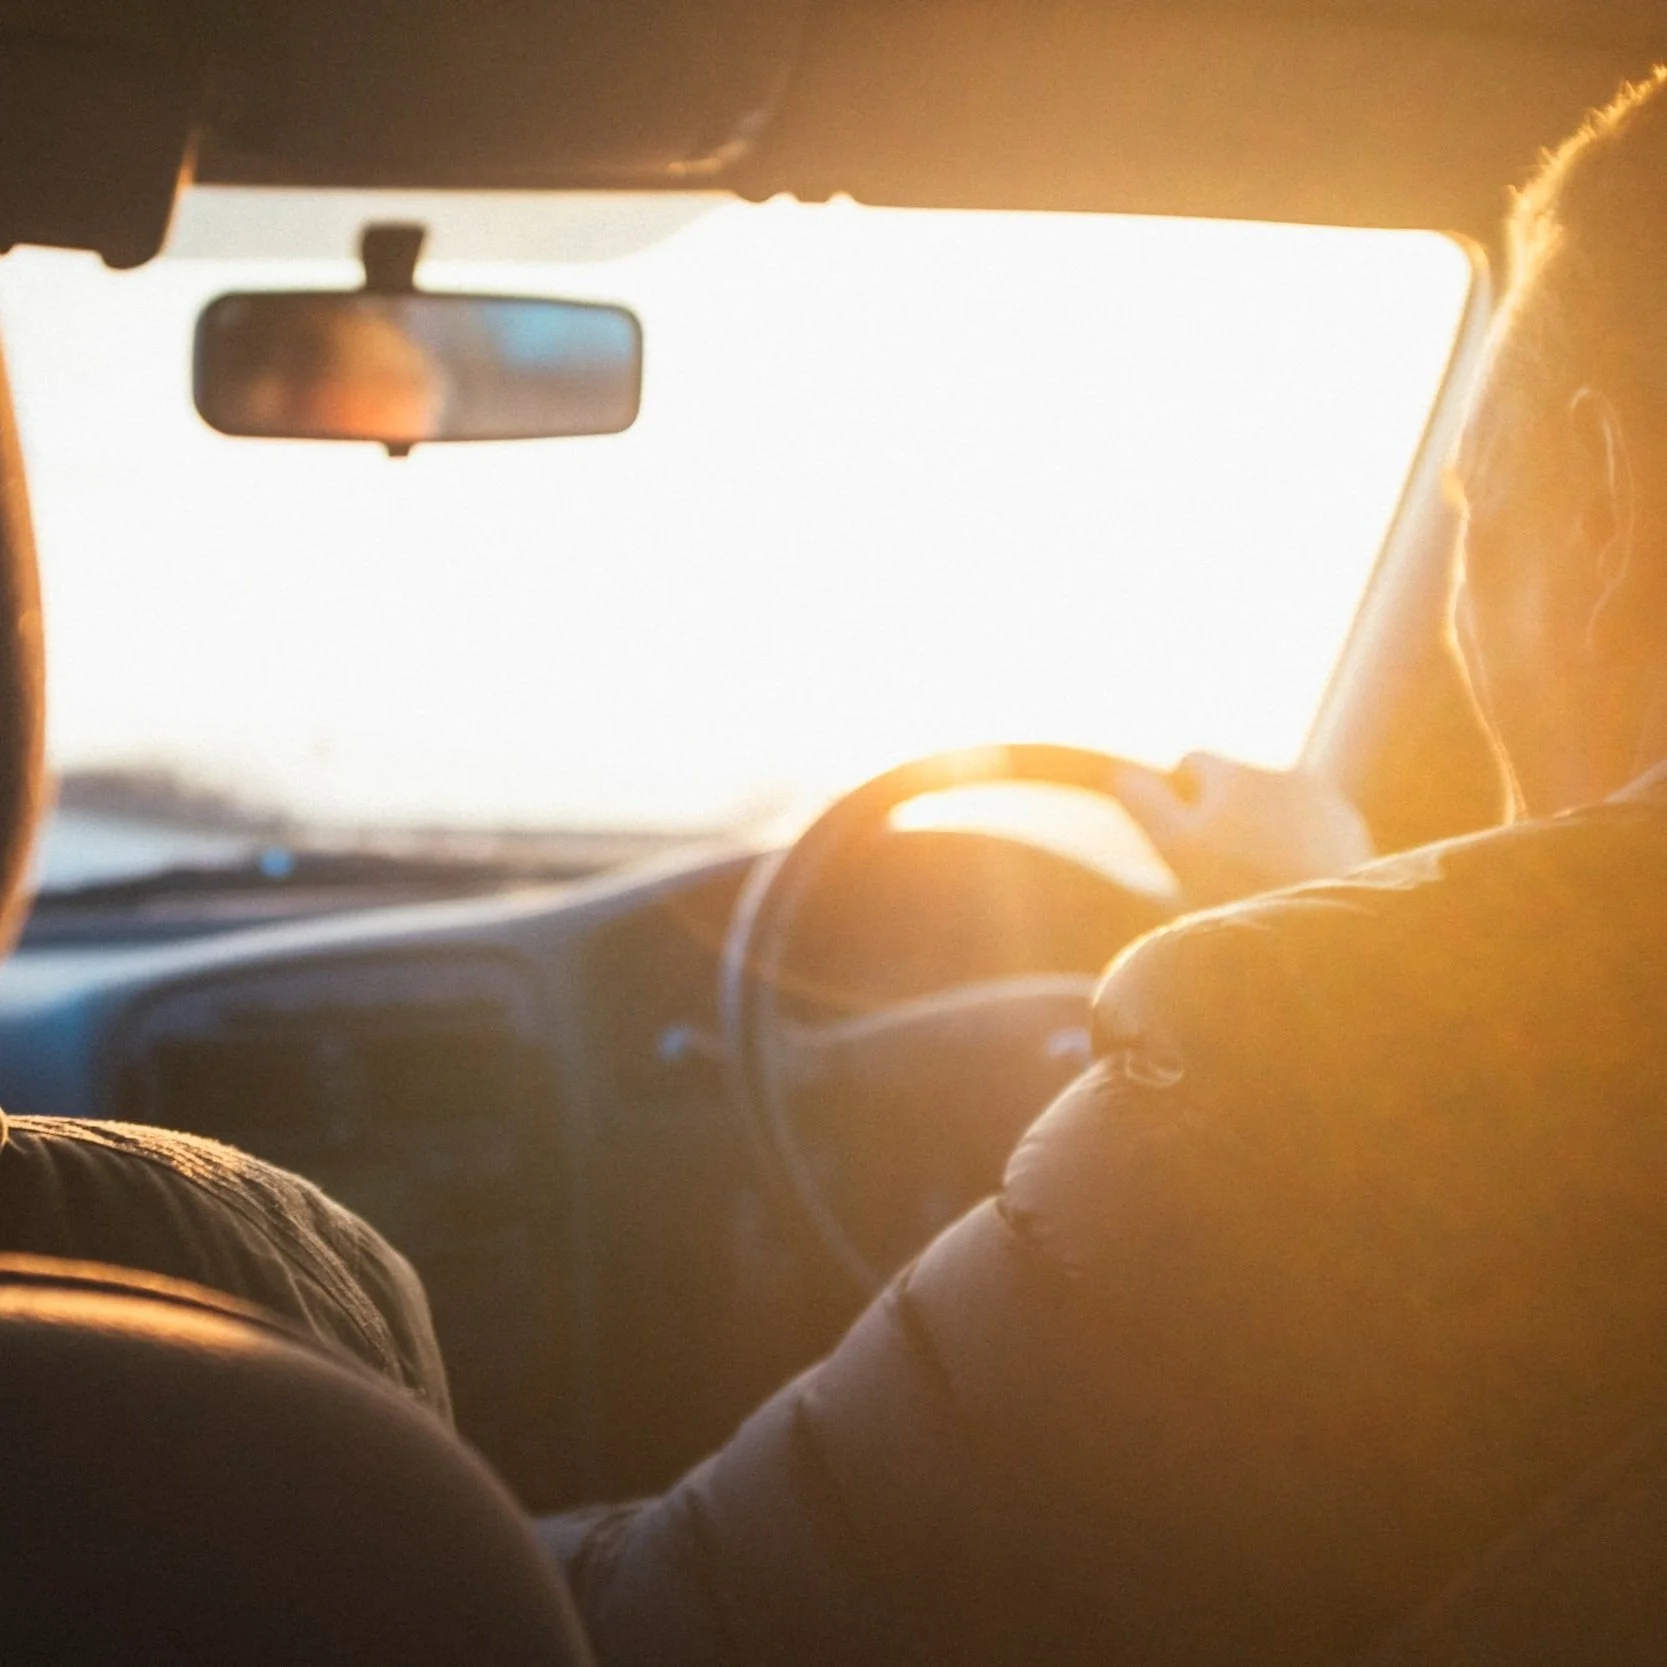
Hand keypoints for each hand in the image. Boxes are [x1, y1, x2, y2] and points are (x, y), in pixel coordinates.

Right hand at [1113, 752, 1374, 907]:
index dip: (1181, 795)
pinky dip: (1301, 845)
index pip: (1194, 760)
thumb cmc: (1239, 888)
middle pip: (1237, 782)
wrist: (1322, 927)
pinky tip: (1294, 882)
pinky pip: (1314, 825)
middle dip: (1226, 811)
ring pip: (1277, 803)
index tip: (1183, 832)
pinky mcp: (1351, 829)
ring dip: (1264, 826)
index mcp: (1234, 773)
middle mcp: (1281, 773)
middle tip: (1219, 866)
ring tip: (1259, 879)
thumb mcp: (1176, 847)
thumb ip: (1146, 803)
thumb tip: (1121, 773)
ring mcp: (1323, 798)